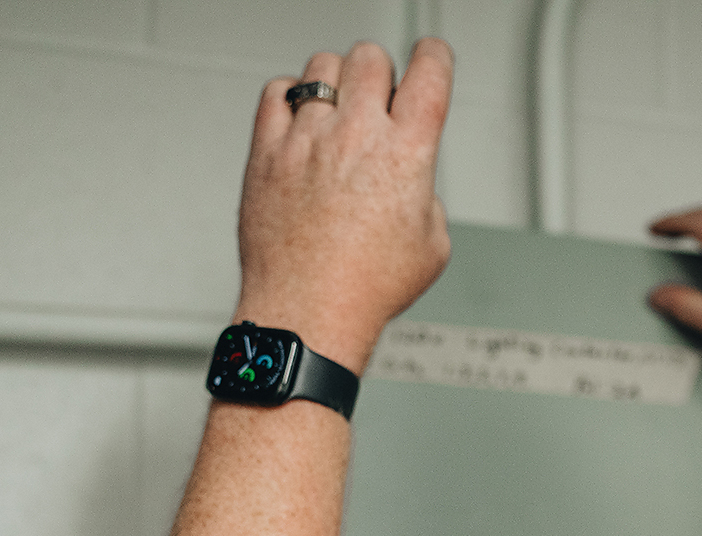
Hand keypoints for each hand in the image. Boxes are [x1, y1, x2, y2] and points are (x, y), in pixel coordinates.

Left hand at [233, 40, 453, 373]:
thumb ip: (426, 195)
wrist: (308, 313)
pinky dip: (291, 98)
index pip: (430, 71)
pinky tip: (300, 122)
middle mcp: (355, 135)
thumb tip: (409, 182)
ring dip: (338, 82)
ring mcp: (307, 139)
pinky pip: (275, 92)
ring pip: (322, 67)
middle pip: (371, 57)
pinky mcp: (267, 151)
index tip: (431, 60)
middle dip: (383, 72)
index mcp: (406, 153)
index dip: (435, 58)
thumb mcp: (432, 246)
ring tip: (338, 112)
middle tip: (381, 98)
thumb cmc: (365, 289)